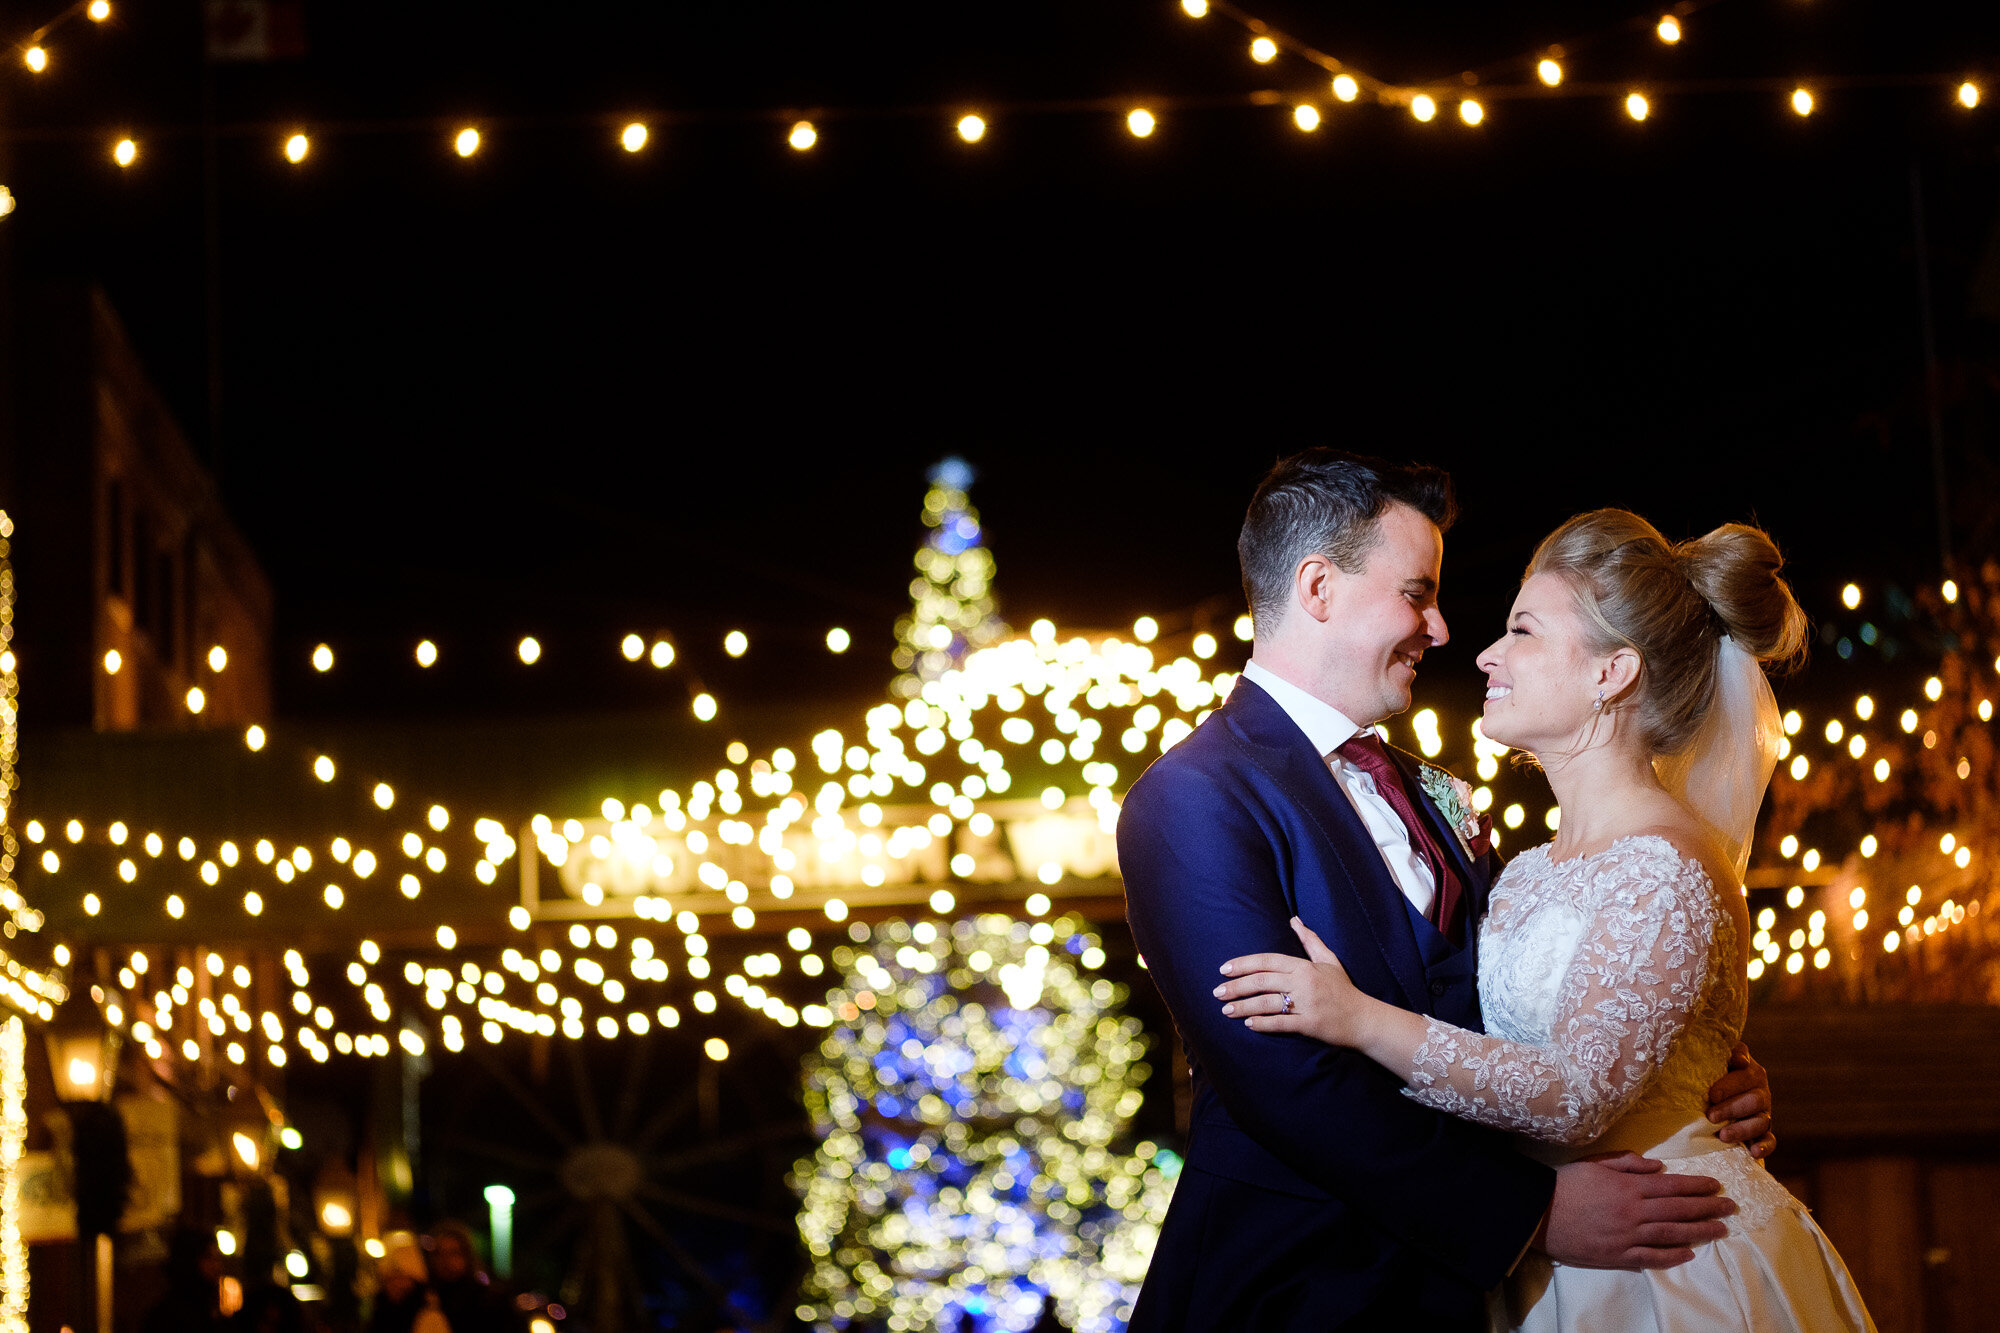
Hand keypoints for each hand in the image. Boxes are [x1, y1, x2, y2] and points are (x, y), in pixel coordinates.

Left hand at [1214, 918, 1365, 1046]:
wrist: (1363, 1018)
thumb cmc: (1343, 989)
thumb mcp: (1329, 960)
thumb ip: (1310, 940)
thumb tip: (1294, 920)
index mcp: (1304, 966)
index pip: (1267, 961)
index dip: (1243, 964)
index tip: (1224, 969)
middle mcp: (1303, 983)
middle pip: (1262, 981)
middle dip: (1236, 986)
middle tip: (1217, 991)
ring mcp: (1306, 1004)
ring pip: (1267, 1003)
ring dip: (1244, 1006)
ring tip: (1226, 1010)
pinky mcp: (1310, 1024)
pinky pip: (1282, 1023)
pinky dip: (1264, 1024)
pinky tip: (1249, 1024)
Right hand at [1540, 1153, 1733, 1268]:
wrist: (1537, 1211)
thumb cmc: (1565, 1183)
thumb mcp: (1594, 1162)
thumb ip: (1627, 1162)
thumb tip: (1659, 1166)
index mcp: (1628, 1186)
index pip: (1672, 1185)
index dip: (1697, 1186)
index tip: (1716, 1185)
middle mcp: (1633, 1210)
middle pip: (1679, 1209)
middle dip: (1708, 1207)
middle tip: (1730, 1207)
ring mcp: (1627, 1235)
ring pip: (1672, 1233)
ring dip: (1699, 1231)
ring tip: (1720, 1230)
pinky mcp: (1618, 1255)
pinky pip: (1651, 1257)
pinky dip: (1672, 1256)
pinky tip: (1689, 1253)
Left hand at [1705, 1041, 1774, 1159]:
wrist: (1715, 1097)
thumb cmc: (1711, 1075)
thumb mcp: (1715, 1062)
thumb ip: (1723, 1055)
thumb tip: (1738, 1059)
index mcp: (1751, 1071)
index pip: (1745, 1075)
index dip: (1729, 1085)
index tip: (1711, 1095)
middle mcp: (1760, 1091)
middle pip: (1753, 1100)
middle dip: (1731, 1108)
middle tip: (1710, 1115)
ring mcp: (1764, 1113)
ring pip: (1761, 1121)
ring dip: (1742, 1129)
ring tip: (1722, 1135)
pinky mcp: (1764, 1133)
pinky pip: (1770, 1140)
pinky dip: (1764, 1146)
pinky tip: (1753, 1151)